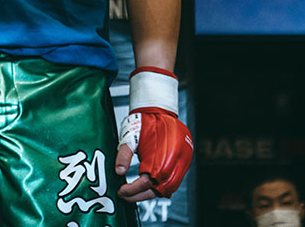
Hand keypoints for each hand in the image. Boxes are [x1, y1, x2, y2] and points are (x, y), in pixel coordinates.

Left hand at [114, 67, 192, 200]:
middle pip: (159, 189)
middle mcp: (175, 161)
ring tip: (135, 193)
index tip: (122, 191)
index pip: (148, 183)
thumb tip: (118, 171)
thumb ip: (124, 154)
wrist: (159, 109)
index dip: (134, 190)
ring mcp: (183, 162)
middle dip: (141, 195)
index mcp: (162, 156)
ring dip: (152, 192)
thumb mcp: (130, 136)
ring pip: (169, 187)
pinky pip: (175, 180)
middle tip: (126, 195)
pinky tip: (151, 187)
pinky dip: (162, 186)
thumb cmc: (144, 121)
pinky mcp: (185, 160)